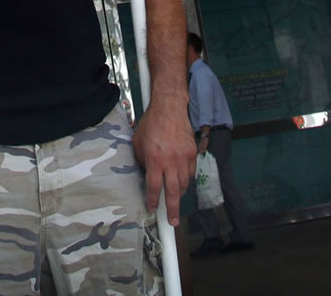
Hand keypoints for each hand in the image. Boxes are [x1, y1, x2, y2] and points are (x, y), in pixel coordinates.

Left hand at [132, 108, 196, 226]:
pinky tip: (181, 181)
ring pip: (184, 184)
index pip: (153, 187)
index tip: (152, 209)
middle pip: (173, 192)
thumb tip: (145, 175)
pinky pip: (191, 172)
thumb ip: (142, 161)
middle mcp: (170, 161)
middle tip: (173, 222)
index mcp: (155, 159)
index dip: (152, 201)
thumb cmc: (151, 124)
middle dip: (173, 210)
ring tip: (175, 200)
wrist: (169, 107)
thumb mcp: (138, 143)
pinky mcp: (193, 152)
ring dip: (179, 194)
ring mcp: (184, 157)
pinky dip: (186, 180)